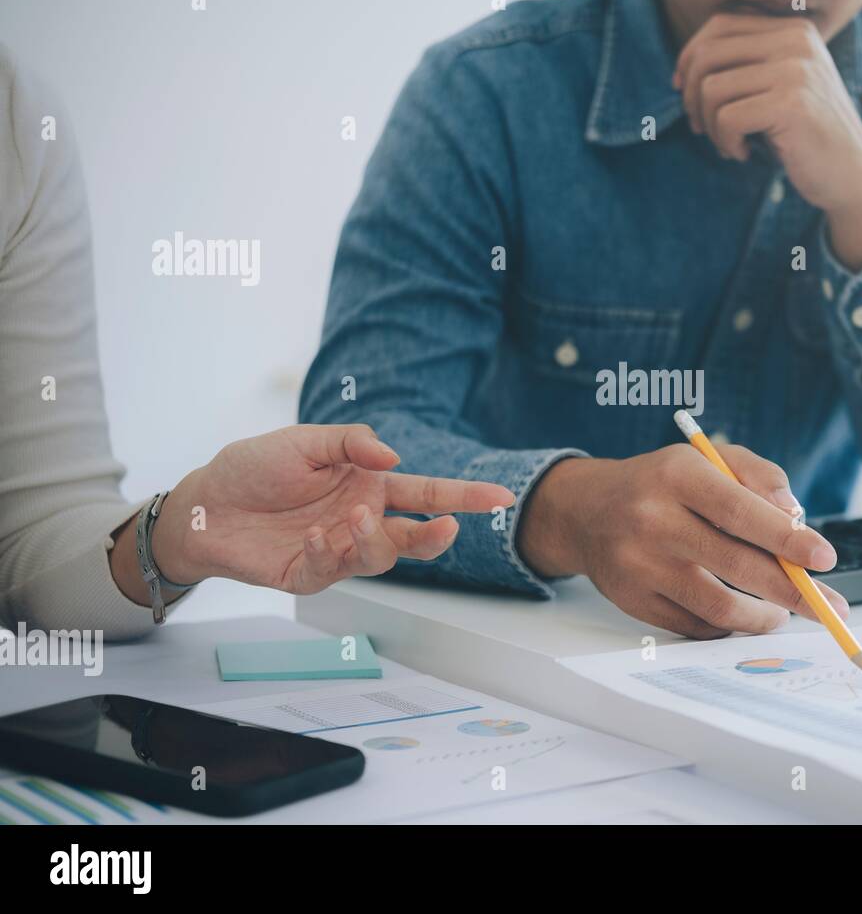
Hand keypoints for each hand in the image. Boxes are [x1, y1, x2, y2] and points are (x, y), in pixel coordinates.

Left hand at [145, 424, 514, 594]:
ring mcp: (339, 549)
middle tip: (448, 527)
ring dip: (377, 540)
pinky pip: (334, 570)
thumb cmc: (255, 468)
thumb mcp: (304, 440)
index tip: (501, 499)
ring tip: (355, 518)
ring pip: (382, 557)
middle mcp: (362, 519)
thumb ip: (351, 443)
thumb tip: (394, 458)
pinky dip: (332, 552)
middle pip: (415, 536)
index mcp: (370, 485)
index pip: (427, 494)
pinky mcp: (311, 573)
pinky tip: (317, 534)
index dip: (466, 497)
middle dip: (437, 535)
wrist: (205, 503)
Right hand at [517, 443, 849, 638]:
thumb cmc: (662, 483)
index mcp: (677, 476)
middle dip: (792, 591)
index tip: (824, 558)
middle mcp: (653, 520)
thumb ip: (758, 476)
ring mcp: (639, 565)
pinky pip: (695, 625)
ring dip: (763, 616)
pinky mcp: (632, 601)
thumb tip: (796, 517)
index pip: (739, 511)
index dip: (786, 539)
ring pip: (719, 606)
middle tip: (826, 606)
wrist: (585, 511)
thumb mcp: (708, 458)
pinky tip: (740, 612)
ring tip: (782, 612)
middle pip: (736, 565)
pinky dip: (728, 624)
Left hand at [674, 12, 861, 267]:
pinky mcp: (791, 104)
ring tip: (730, 145)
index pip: (719, 26)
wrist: (853, 177)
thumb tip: (684, 67)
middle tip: (702, 128)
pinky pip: (727, 118)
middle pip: (708, 55)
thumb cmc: (806, 138)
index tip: (684, 92)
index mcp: (793, 30)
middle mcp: (796, 41)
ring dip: (711, 126)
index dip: (690, 59)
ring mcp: (796, 70)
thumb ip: (746, 67)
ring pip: (712, 89)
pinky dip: (727, 143)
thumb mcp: (779, 89)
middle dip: (692, 96)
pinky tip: (745, 154)